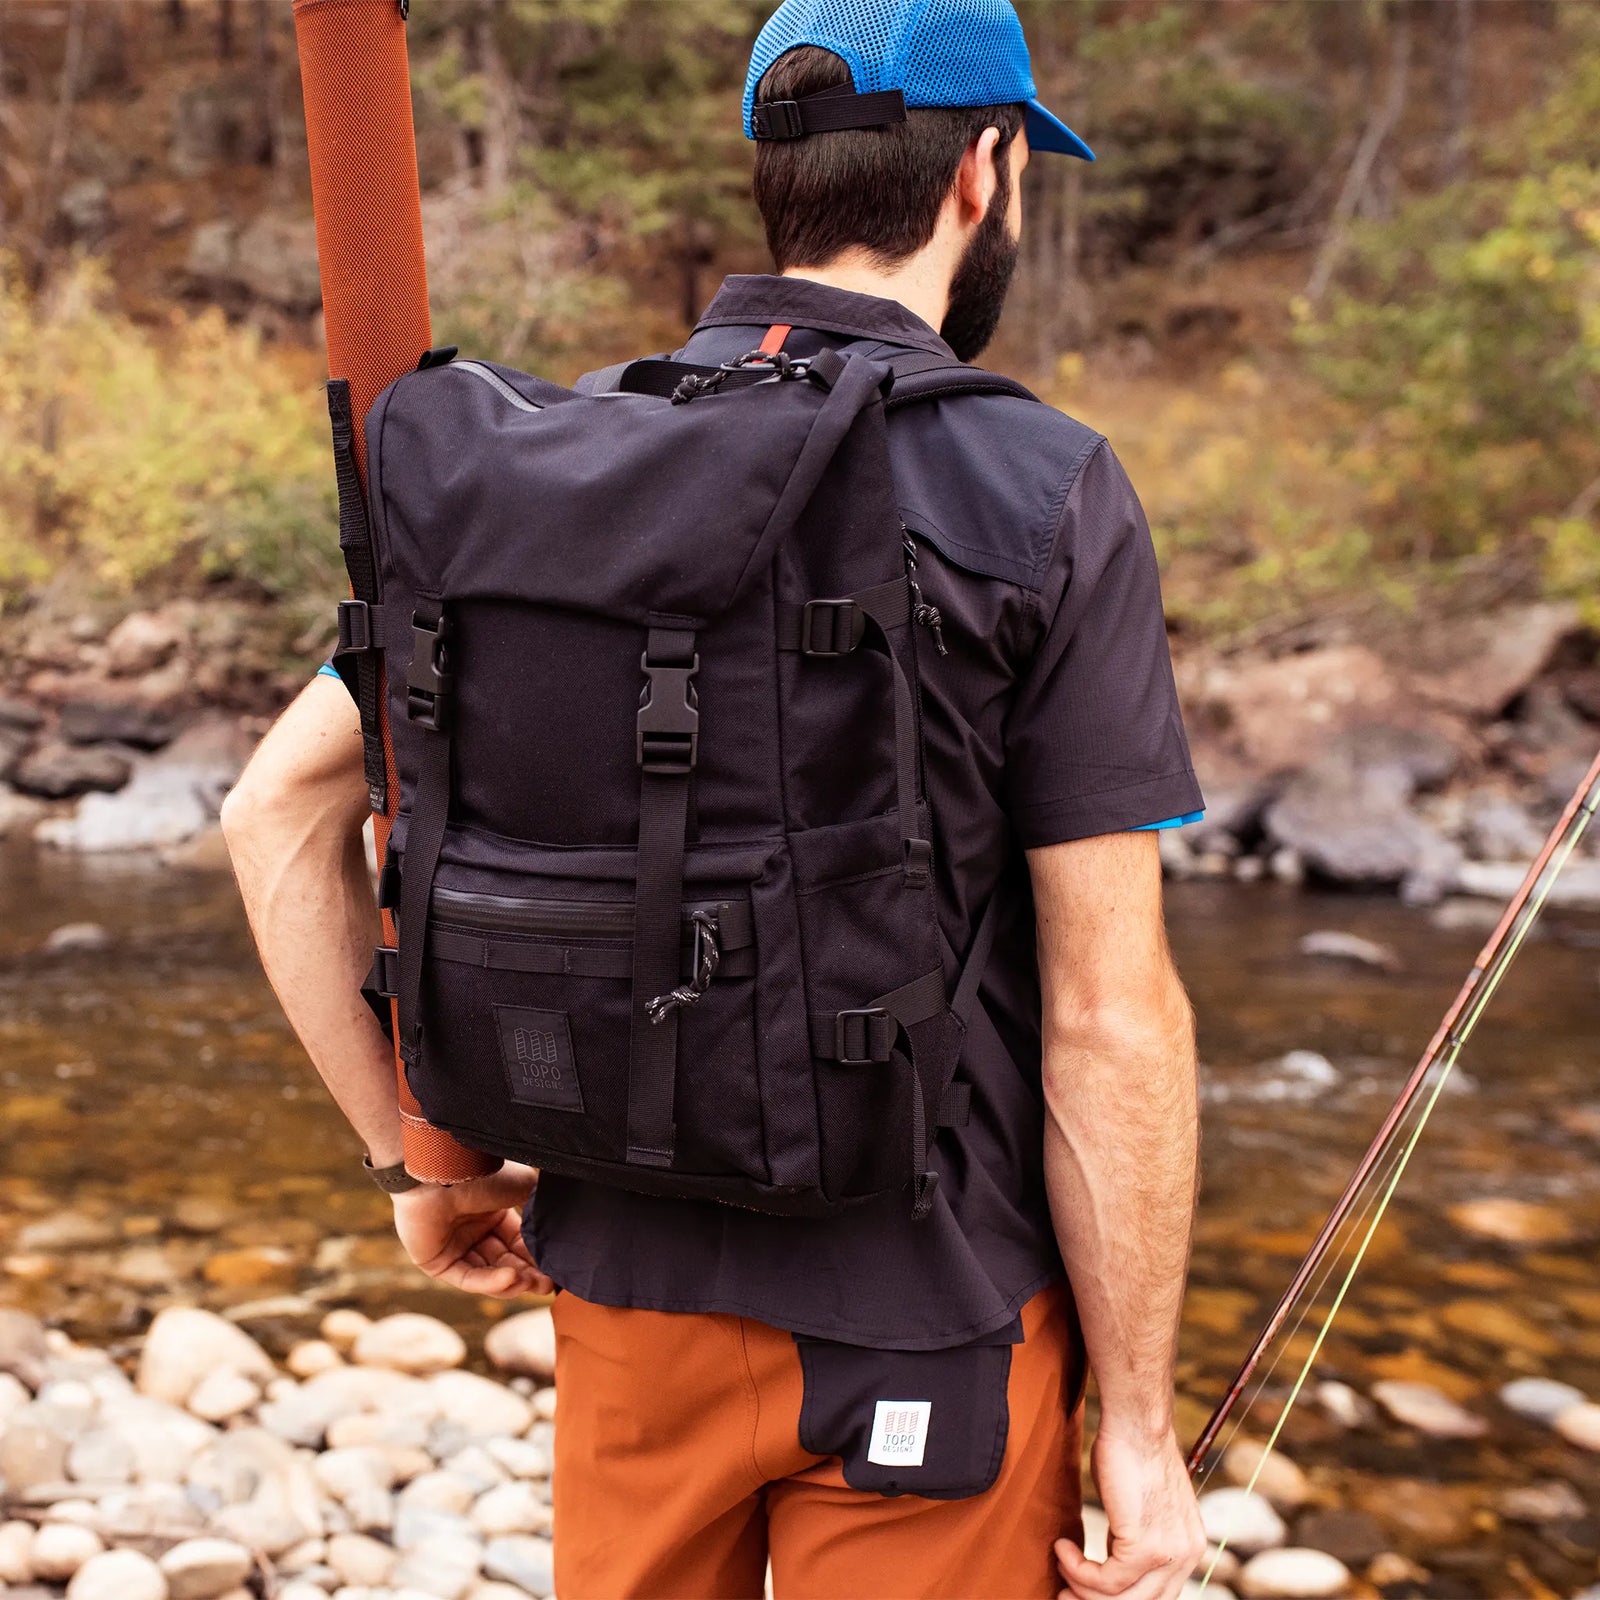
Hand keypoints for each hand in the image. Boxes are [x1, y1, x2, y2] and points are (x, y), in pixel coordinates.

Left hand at [391, 1162, 552, 1297]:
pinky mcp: (436, 1262)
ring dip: (512, 1282)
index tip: (556, 1271)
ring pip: (488, 1274)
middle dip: (528, 1276)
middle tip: (547, 1286)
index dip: (536, 1258)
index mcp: (492, 1209)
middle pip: (504, 1261)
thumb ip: (537, 1212)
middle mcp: (472, 1228)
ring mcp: (453, 1246)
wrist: (448, 1167)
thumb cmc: (486, 1171)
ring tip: (533, 1285)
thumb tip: (556, 1235)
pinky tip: (512, 1279)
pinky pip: (467, 1277)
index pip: (517, 1242)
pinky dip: (490, 1281)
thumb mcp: (524, 1186)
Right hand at [1057, 1425, 1205, 1599]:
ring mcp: (1169, 1553)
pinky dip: (1077, 1568)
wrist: (1135, 1422)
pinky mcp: (1145, 1545)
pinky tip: (1061, 1547)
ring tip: (1059, 1568)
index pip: (1157, 1595)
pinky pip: (1105, 1579)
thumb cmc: (1130, 1452)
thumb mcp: (1138, 1506)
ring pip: (1120, 1598)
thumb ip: (1134, 1537)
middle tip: (1064, 1594)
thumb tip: (1110, 1561)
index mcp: (1190, 1547)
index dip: (1119, 1598)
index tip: (1086, 1590)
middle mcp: (1187, 1556)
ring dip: (1081, 1587)